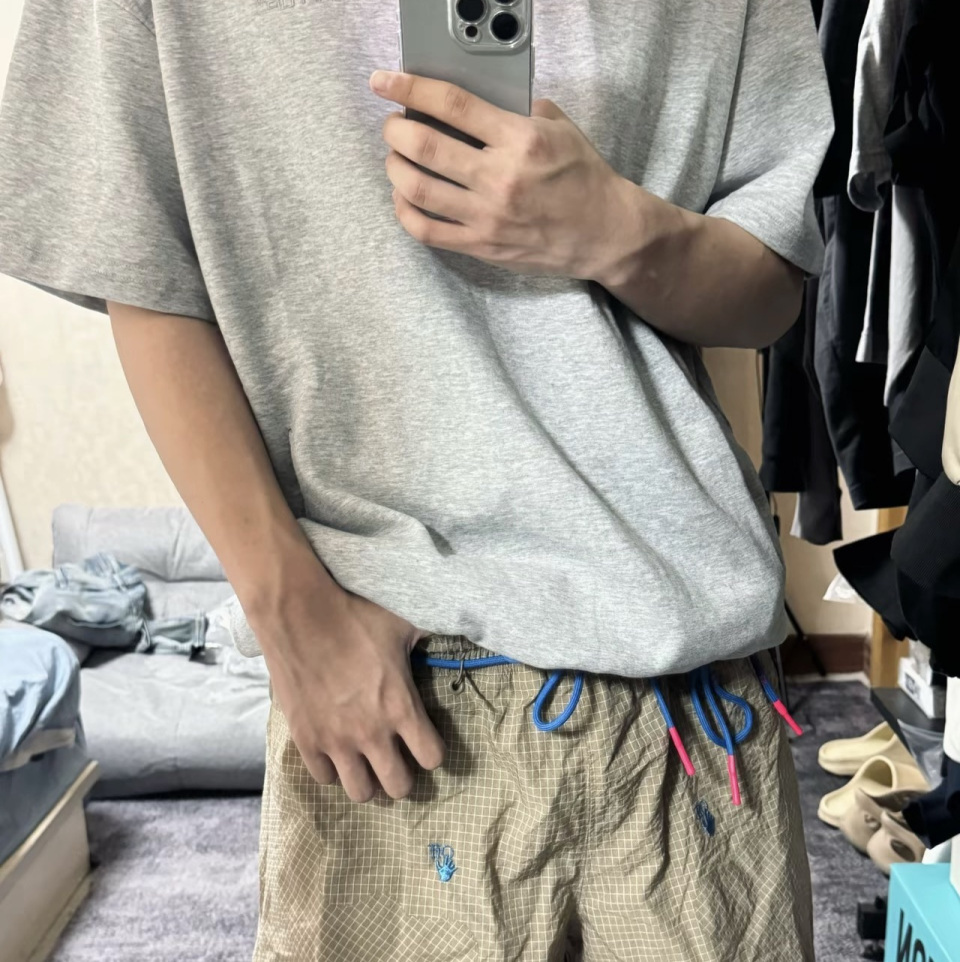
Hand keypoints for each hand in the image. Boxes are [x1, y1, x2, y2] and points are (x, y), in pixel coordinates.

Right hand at [248, 556, 443, 803]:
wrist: (299, 614)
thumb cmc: (354, 616)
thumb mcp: (402, 625)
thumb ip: (429, 640)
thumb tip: (454, 632)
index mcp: (401, 707)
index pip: (432, 758)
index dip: (432, 751)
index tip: (424, 741)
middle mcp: (372, 732)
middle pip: (399, 787)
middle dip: (403, 776)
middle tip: (396, 760)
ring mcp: (336, 740)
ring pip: (361, 793)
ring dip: (368, 780)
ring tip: (367, 764)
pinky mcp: (306, 739)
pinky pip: (324, 778)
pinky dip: (332, 769)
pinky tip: (336, 752)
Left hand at [370, 68, 631, 280]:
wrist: (604, 234)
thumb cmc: (584, 179)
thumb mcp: (561, 129)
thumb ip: (518, 111)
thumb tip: (476, 102)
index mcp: (520, 140)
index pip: (453, 105)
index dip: (410, 90)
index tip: (385, 82)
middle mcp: (500, 178)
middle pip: (425, 147)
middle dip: (395, 130)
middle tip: (393, 125)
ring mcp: (488, 216)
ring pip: (418, 190)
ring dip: (395, 168)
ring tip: (396, 158)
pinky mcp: (482, 246)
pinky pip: (427, 231)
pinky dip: (405, 211)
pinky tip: (404, 196)